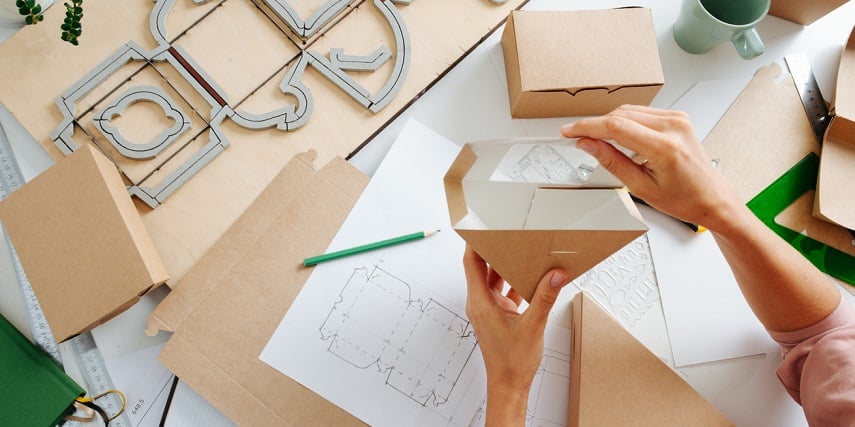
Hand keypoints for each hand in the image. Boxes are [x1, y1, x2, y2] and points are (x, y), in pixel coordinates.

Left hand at [463, 246, 567, 424]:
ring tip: (520, 248)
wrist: (509, 384)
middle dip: (493, 249)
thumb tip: (555, 275)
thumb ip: (545, 298)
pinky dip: (515, 282)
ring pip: (494, 279)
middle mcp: (481, 303)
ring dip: (506, 265)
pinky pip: (504, 291)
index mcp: (480, 302)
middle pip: (482, 267)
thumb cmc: (512, 362)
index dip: (473, 243)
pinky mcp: (499, 315)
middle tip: (505, 232)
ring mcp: (490, 309)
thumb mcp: (533, 327)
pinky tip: (531, 275)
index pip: (471, 264)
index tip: (480, 226)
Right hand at [561, 105, 740, 232]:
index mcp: (664, 147)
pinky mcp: (677, 117)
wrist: (711, 197)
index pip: (615, 127)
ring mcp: (677, 119)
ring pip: (629, 111)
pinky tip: (620, 137)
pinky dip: (625, 122)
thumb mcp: (640, 186)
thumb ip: (610, 161)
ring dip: (609, 124)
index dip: (587, 127)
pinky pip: (641, 113)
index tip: (570, 131)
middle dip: (596, 126)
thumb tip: (588, 144)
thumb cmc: (683, 198)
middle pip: (620, 115)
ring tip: (599, 141)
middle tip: (580, 139)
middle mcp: (673, 127)